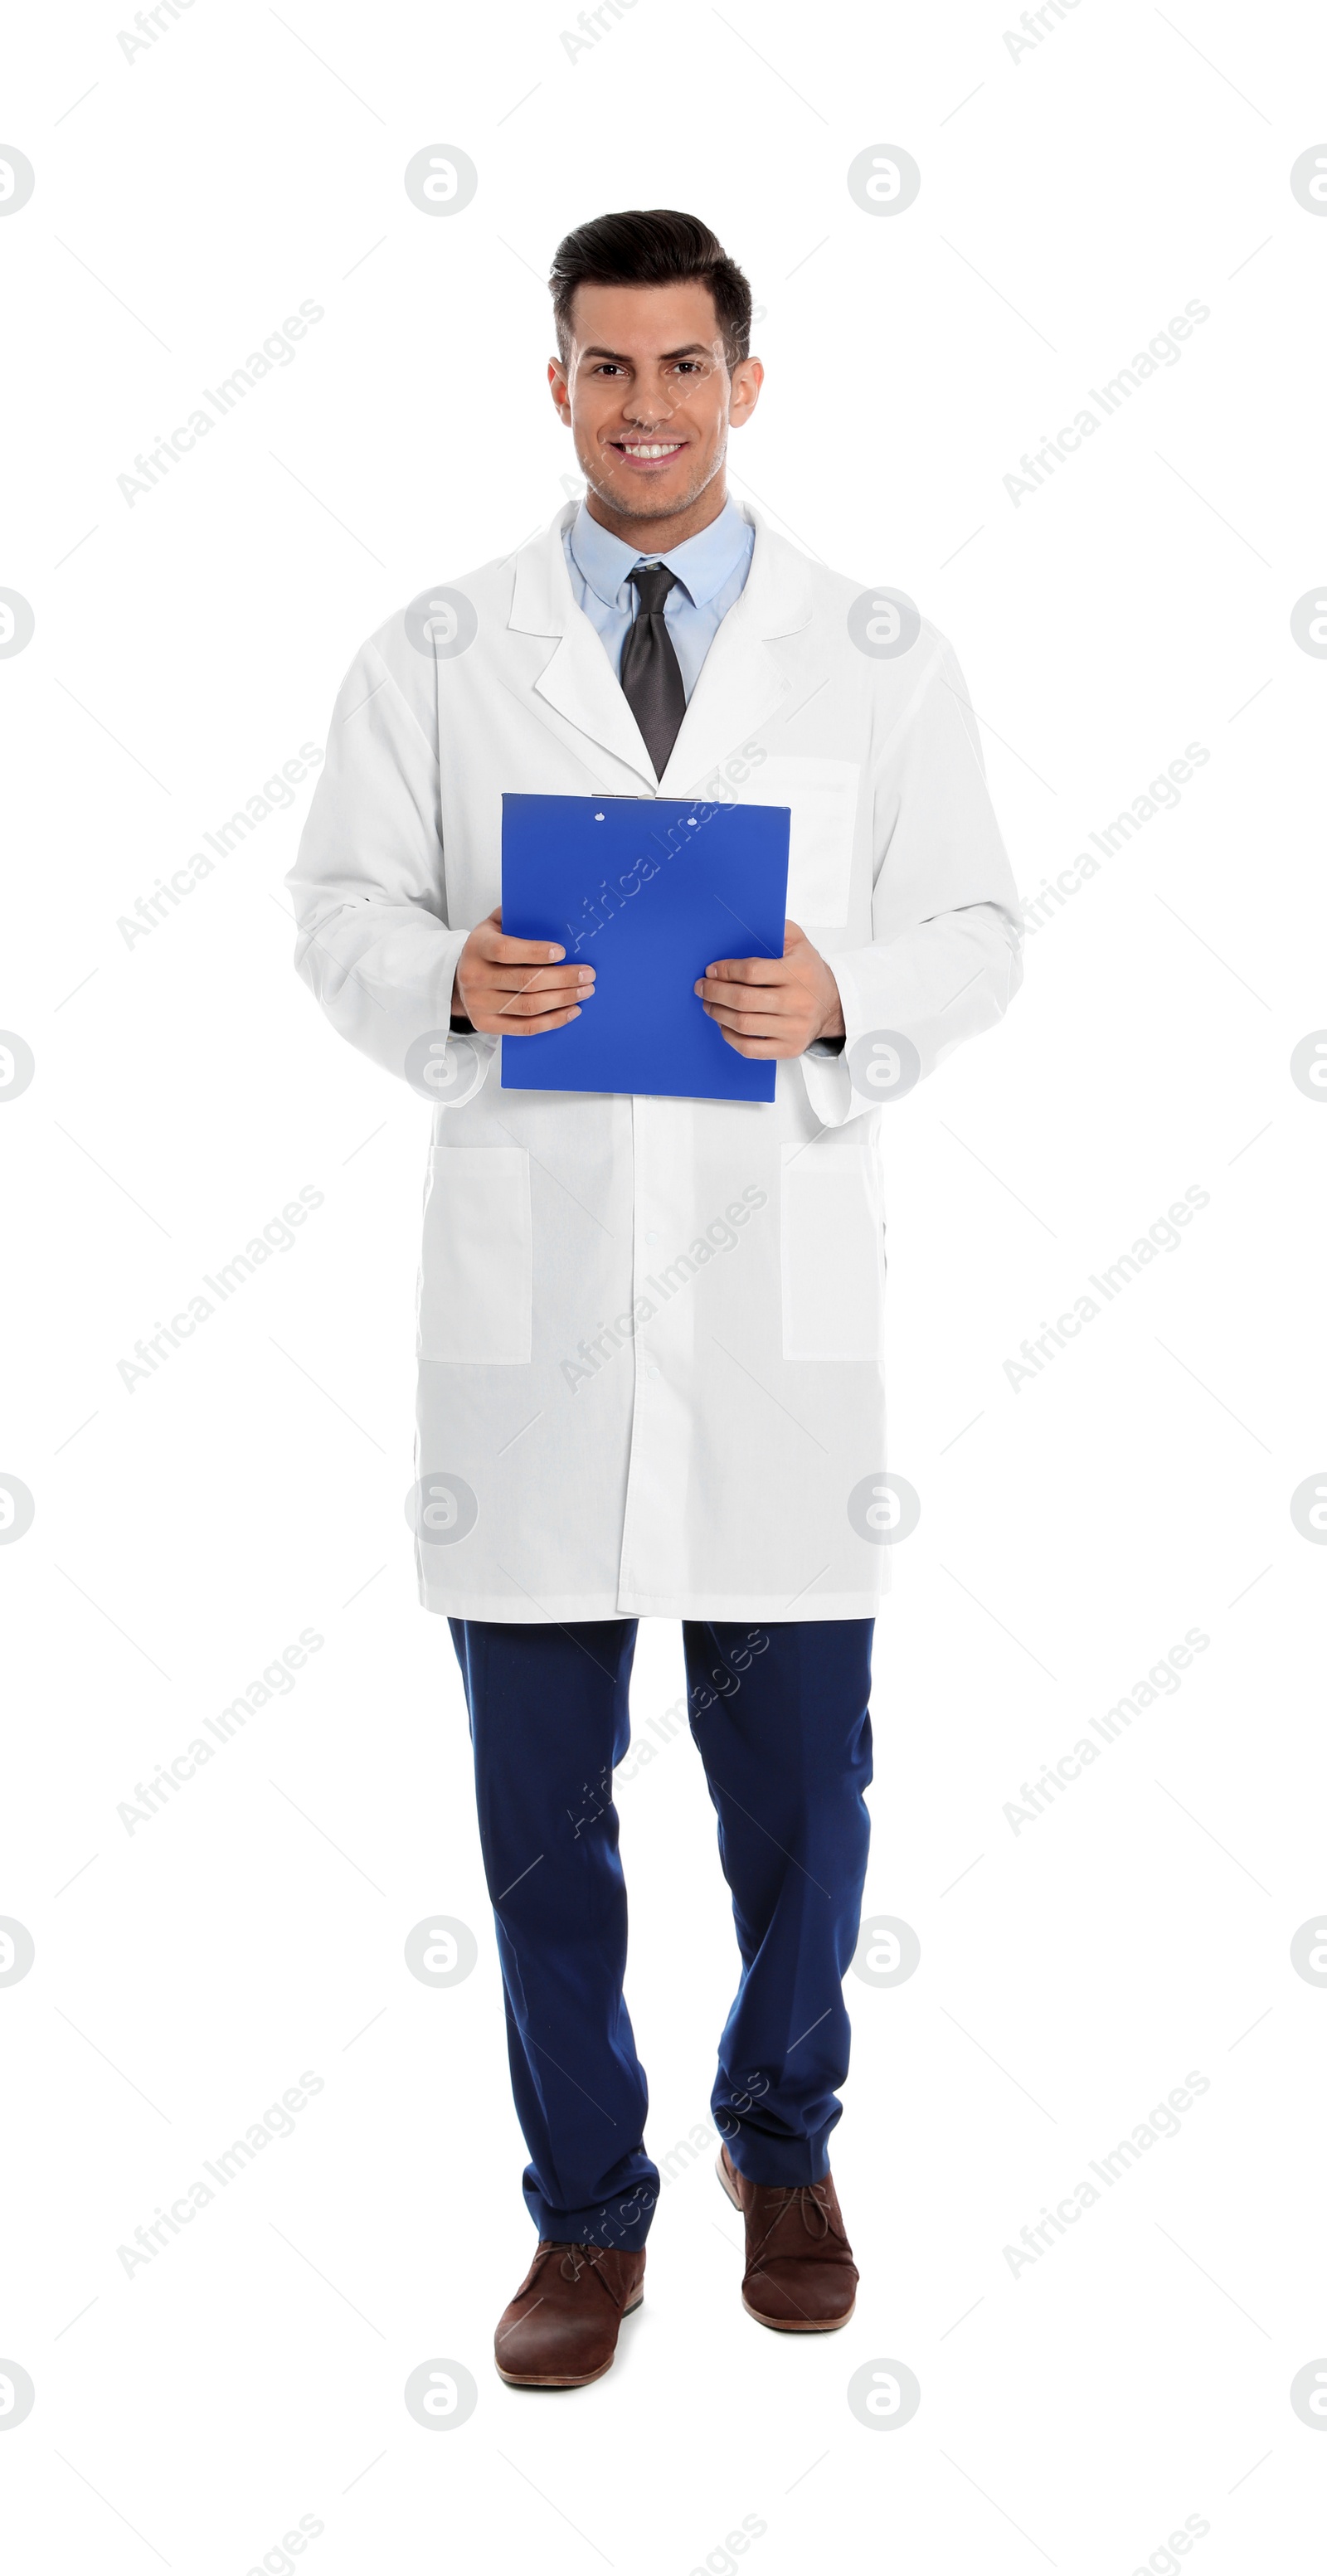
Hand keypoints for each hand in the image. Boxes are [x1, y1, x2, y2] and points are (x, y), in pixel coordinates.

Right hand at [452, 907, 593, 1035]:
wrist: (459, 978)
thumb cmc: (486, 949)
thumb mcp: (494, 925)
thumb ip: (517, 918)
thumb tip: (554, 912)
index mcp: (477, 947)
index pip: (506, 951)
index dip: (535, 952)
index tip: (562, 951)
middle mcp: (474, 977)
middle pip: (525, 981)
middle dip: (563, 978)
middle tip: (587, 974)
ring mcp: (478, 1004)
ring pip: (529, 1006)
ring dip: (563, 999)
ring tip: (584, 991)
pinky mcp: (485, 1024)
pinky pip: (525, 1027)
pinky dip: (553, 1021)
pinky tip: (571, 1011)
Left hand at [694, 919, 843, 1057]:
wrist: (833, 1005)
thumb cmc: (809, 972)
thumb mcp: (800, 943)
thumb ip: (777, 930)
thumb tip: (745, 924)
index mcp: (799, 972)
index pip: (752, 971)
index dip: (726, 971)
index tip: (711, 971)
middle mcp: (798, 1002)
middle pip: (744, 1000)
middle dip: (715, 993)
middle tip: (702, 988)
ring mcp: (794, 1028)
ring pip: (744, 1024)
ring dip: (718, 1014)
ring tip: (709, 1005)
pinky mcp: (789, 1048)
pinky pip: (751, 1049)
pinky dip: (731, 1037)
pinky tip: (724, 1025)